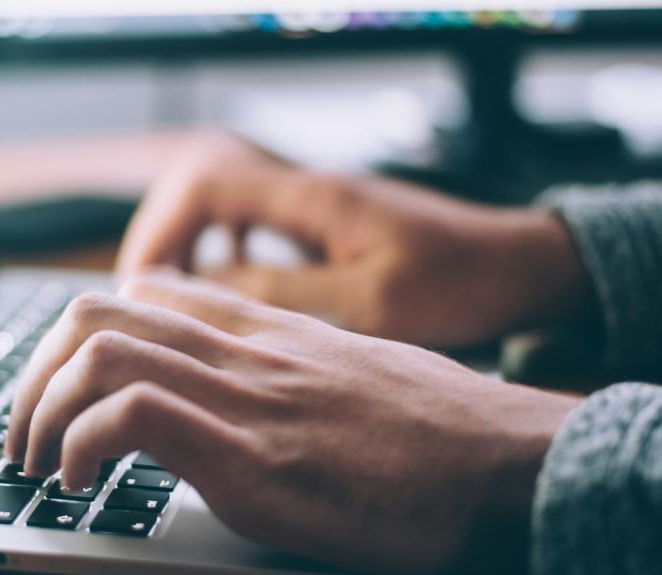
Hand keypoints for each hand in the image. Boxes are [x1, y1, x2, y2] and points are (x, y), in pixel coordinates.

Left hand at [6, 271, 578, 574]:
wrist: (514, 464)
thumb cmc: (445, 433)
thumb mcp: (356, 378)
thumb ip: (290, 373)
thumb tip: (246, 402)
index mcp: (269, 331)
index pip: (145, 292)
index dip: (80, 337)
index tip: (64, 391)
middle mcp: (246, 350)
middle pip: (97, 311)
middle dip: (34, 374)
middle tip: (25, 435)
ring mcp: (247, 398)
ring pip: (98, 350)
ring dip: (40, 410)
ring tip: (38, 465)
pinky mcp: (253, 459)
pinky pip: (132, 416)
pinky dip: (81, 445)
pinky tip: (82, 484)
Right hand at [116, 133, 593, 346]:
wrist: (520, 266)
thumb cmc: (460, 284)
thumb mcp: (370, 304)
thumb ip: (283, 295)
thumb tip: (202, 292)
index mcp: (312, 198)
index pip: (204, 184)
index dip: (160, 231)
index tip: (141, 287)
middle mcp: (307, 189)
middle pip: (200, 185)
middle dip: (162, 237)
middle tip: (143, 298)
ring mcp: (316, 203)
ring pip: (223, 204)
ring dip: (189, 244)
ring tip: (172, 299)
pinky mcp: (327, 224)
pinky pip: (252, 223)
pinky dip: (224, 251)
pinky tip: (227, 291)